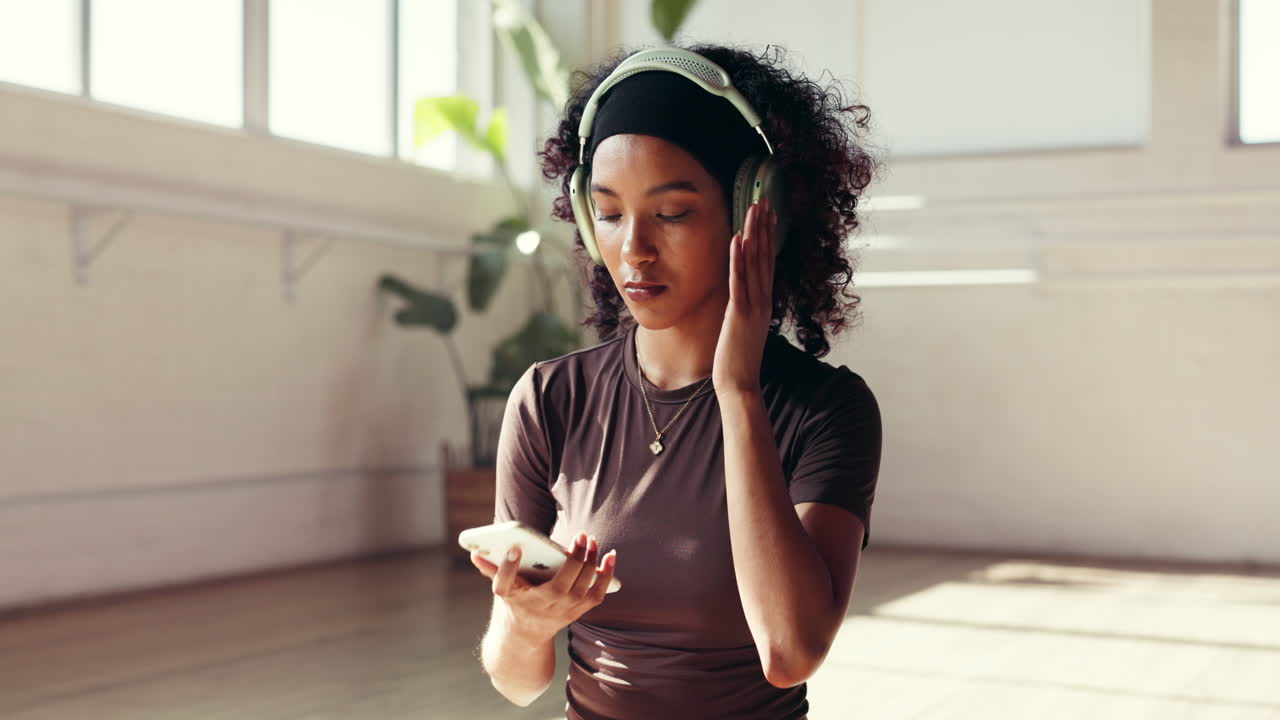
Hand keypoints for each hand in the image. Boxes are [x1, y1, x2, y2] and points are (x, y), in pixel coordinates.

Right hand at [470, 531, 617, 642]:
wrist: (526, 634)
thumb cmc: (515, 601)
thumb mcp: (501, 587)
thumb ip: (492, 569)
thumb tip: (475, 552)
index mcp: (516, 596)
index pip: (507, 582)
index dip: (509, 565)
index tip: (514, 548)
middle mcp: (542, 605)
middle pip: (561, 582)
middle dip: (573, 558)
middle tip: (580, 536)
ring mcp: (563, 609)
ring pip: (583, 585)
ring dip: (591, 561)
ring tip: (591, 541)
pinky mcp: (579, 610)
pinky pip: (598, 592)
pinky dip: (607, 574)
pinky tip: (610, 555)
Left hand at [712, 197, 776, 394]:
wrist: (740, 384)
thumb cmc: (739, 359)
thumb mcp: (745, 328)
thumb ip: (746, 308)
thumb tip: (744, 296)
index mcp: (764, 302)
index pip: (768, 262)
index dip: (768, 236)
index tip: (768, 214)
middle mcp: (762, 300)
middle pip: (765, 256)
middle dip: (764, 227)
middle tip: (764, 200)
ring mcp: (753, 306)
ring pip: (756, 263)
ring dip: (754, 234)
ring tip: (754, 209)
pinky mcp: (740, 314)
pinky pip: (739, 282)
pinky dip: (738, 260)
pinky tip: (737, 239)